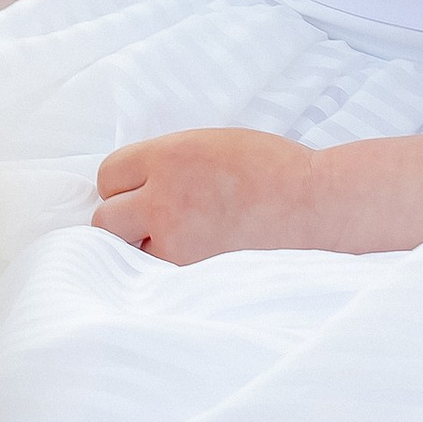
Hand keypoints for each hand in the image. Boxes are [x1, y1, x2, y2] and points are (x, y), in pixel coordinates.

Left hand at [92, 129, 323, 265]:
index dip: (123, 184)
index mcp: (169, 156)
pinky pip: (159, 276)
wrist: (317, 205)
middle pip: (105, 218)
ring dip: (145, 249)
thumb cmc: (271, 170)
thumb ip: (166, 163)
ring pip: (129, 254)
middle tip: (154, 221)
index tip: (141, 191)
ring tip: (182, 241)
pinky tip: (197, 258)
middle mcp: (165, 197)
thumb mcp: (210, 144)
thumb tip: (129, 188)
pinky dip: (169, 271)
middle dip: (125, 219)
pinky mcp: (193, 274)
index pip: (108, 174)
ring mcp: (177, 241)